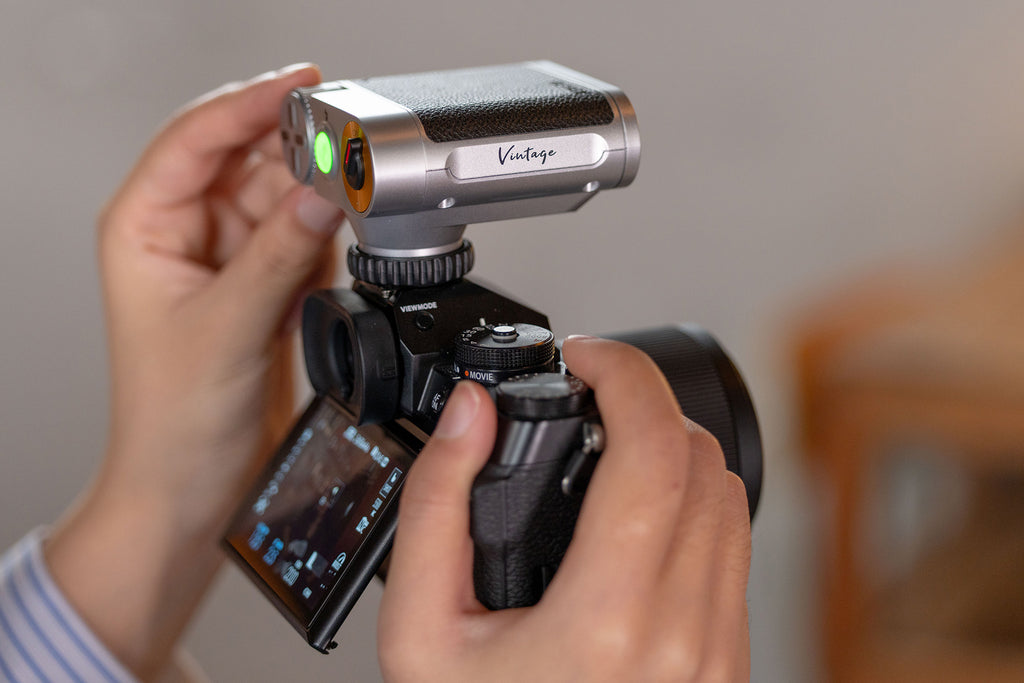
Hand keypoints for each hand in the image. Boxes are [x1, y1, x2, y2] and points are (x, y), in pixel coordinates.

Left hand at [46, 64, 343, 677]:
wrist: (195, 485)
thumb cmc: (171, 420)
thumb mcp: (226, 329)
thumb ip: (279, 256)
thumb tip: (325, 195)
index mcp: (146, 226)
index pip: (197, 138)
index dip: (249, 104)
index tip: (303, 87)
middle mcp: (188, 233)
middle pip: (248, 157)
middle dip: (297, 149)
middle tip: (348, 145)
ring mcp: (232, 257)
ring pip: (285, 194)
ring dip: (320, 193)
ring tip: (356, 192)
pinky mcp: (269, 283)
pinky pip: (307, 235)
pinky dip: (331, 231)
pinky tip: (347, 232)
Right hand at [378, 337, 751, 681]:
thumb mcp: (421, 631)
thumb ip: (437, 506)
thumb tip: (471, 412)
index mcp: (606, 621)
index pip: (655, 451)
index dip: (624, 374)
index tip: (585, 357)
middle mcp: (683, 636)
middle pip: (702, 460)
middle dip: (645, 404)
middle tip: (589, 399)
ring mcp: (718, 655)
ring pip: (730, 500)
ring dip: (674, 452)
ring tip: (609, 452)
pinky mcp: (728, 665)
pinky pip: (733, 553)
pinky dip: (691, 508)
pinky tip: (634, 519)